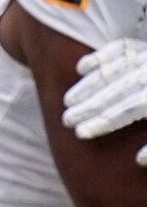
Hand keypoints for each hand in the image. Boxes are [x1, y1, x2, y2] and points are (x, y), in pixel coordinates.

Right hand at [63, 39, 146, 164]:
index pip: (128, 109)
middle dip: (89, 106)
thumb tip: (138, 160)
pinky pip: (120, 47)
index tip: (81, 133)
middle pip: (117, 90)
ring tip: (68, 102)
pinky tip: (81, 69)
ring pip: (114, 70)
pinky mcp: (143, 46)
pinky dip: (99, 56)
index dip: (103, 122)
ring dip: (87, 86)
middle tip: (67, 120)